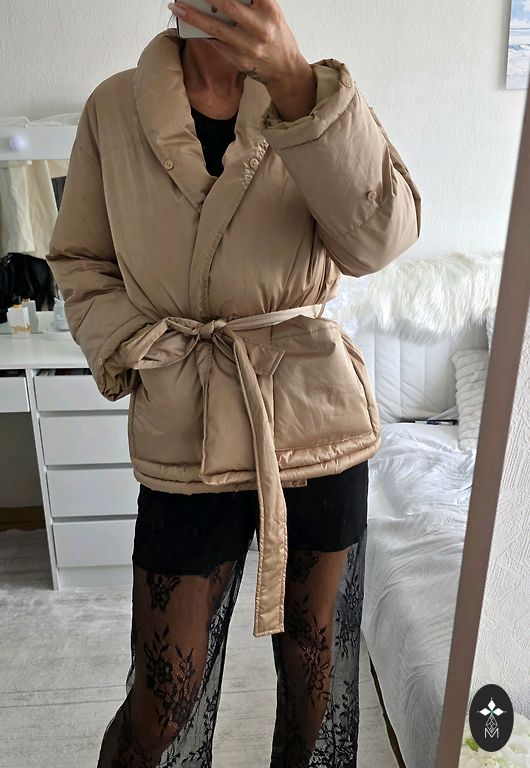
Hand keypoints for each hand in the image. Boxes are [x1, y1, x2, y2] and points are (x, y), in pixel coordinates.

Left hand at [168, 0, 307, 86]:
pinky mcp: (241, 60)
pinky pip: (217, 43)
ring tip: (177, 7)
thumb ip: (250, 1)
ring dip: (194, 17)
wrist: (285, 68)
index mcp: (269, 8)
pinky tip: (190, 25)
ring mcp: (250, 46)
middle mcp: (261, 27)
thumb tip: (219, 1)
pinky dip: (203, 32)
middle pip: (229, 6)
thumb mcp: (269, 11)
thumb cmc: (274, 34)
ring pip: (217, 29)